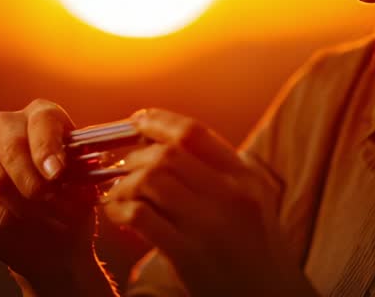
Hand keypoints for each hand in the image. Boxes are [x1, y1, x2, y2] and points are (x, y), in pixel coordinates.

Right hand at [0, 99, 107, 292]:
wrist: (53, 239)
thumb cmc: (71, 201)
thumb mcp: (85, 185)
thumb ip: (81, 174)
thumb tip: (78, 174)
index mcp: (40, 116)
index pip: (42, 120)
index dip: (48, 148)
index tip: (57, 174)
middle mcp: (5, 126)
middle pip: (13, 148)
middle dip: (36, 184)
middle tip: (55, 206)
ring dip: (24, 206)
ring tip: (44, 218)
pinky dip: (3, 218)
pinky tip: (17, 222)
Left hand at [101, 108, 316, 296]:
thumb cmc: (255, 249)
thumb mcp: (252, 199)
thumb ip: (220, 170)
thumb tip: (167, 141)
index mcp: (245, 177)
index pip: (194, 132)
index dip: (158, 121)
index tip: (138, 121)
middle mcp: (231, 195)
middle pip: (167, 154)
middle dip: (134, 157)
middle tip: (121, 168)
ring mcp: (210, 225)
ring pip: (150, 181)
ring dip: (124, 184)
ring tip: (118, 194)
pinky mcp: (189, 254)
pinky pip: (141, 216)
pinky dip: (120, 210)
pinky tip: (118, 216)